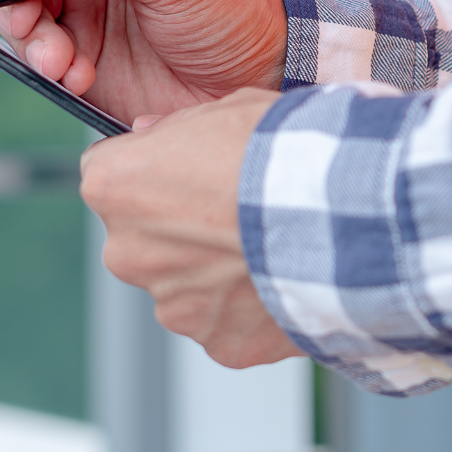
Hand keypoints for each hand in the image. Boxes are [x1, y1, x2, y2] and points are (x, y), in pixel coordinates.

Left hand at [81, 89, 301, 368]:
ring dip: (216, 272)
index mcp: (115, 187)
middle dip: (179, 230)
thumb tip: (150, 135)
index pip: (107, 177)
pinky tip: (283, 279)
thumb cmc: (285, 153)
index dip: (151, 172)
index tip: (185, 172)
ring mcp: (172, 305)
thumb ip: (177, 128)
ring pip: (185, 286)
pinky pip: (227, 323)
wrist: (343, 214)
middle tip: (236, 212)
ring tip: (270, 247)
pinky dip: (249, 308)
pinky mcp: (218, 342)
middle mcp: (128, 253)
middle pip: (142, 240)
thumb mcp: (227, 109)